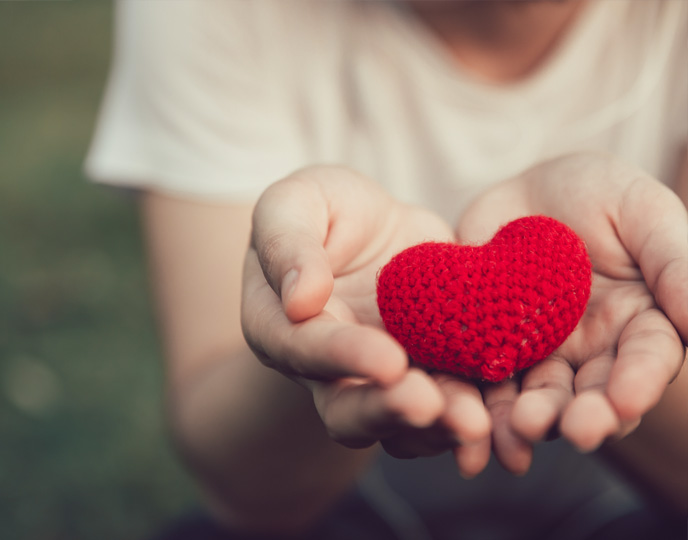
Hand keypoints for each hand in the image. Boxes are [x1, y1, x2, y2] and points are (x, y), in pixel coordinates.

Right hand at [242, 166, 491, 475]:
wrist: (368, 227)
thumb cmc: (320, 210)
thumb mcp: (293, 204)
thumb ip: (287, 244)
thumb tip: (300, 300)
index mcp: (281, 326)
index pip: (305, 349)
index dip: (344, 357)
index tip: (388, 360)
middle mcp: (324, 368)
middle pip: (347, 409)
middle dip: (390, 411)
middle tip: (430, 406)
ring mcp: (376, 379)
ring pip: (399, 423)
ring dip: (436, 428)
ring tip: (475, 422)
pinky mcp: (424, 372)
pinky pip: (444, 405)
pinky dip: (470, 412)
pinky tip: (500, 412)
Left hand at [458, 152, 687, 472]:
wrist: (523, 191)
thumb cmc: (595, 192)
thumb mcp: (643, 211)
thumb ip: (675, 263)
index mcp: (641, 322)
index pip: (647, 359)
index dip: (638, 382)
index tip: (624, 401)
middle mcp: (594, 349)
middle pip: (592, 392)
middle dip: (585, 415)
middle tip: (575, 431)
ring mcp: (540, 352)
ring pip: (539, 396)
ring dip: (532, 419)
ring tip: (520, 428)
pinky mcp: (491, 347)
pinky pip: (486, 380)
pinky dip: (481, 404)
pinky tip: (472, 422)